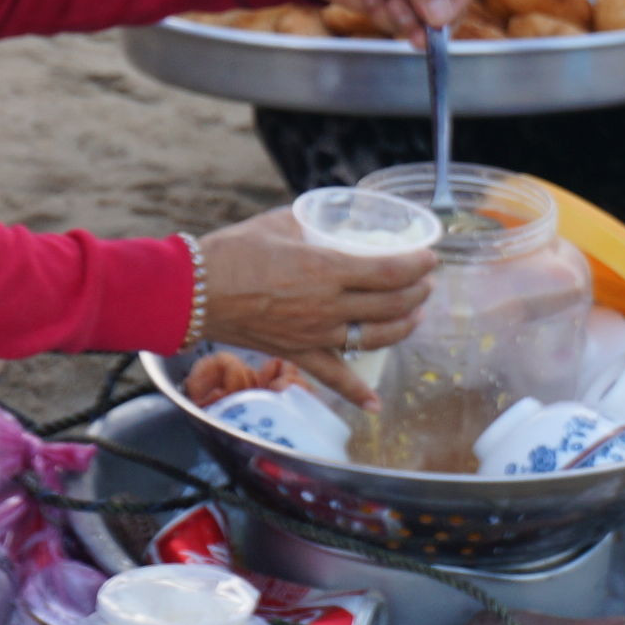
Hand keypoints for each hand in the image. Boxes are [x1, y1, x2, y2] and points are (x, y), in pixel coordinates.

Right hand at [198, 208, 432, 405]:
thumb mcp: (279, 223)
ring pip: (375, 337)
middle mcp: (328, 306)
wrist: (194, 292)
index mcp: (327, 269)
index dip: (418, 265)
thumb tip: (325, 219)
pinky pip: (333, 377)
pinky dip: (356, 394)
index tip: (430, 257)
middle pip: (391, 304)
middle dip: (417, 292)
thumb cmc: (233, 251)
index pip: (390, 271)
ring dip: (403, 326)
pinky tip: (375, 404)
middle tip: (426, 281)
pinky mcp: (298, 352)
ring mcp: (315, 334)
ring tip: (415, 314)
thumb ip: (309, 222)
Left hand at [303, 0, 474, 35]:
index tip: (440, 20)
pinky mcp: (391, 6)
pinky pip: (400, 25)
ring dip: (403, 19)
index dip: (455, 3)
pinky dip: (385, 17)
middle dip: (426, 17)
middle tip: (412, 26)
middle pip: (446, 7)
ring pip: (422, 21)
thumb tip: (442, 18)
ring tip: (385, 3)